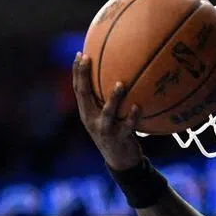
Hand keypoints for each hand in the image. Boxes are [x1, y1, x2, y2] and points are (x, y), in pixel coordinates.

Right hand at [73, 53, 143, 172]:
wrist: (120, 161)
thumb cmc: (114, 132)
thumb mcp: (105, 116)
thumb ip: (105, 99)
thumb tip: (116, 73)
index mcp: (87, 112)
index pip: (78, 89)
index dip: (77, 72)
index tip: (80, 53)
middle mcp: (92, 120)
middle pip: (84, 96)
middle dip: (83, 76)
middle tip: (87, 59)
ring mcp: (105, 130)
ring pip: (107, 112)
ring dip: (114, 98)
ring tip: (120, 84)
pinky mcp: (119, 139)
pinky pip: (127, 126)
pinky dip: (133, 116)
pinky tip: (138, 106)